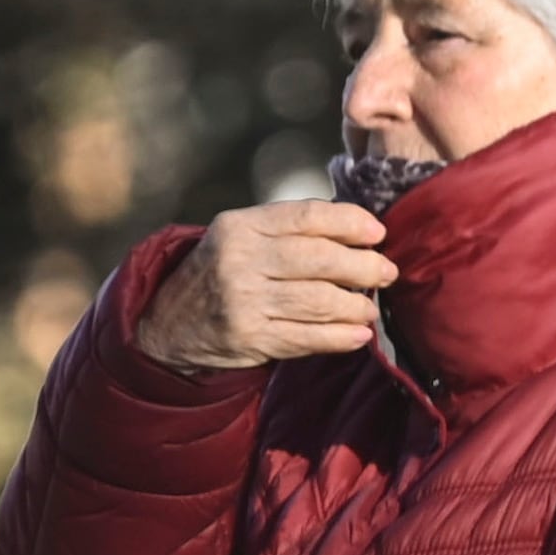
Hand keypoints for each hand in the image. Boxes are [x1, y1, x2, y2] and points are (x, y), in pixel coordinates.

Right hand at [135, 204, 396, 371]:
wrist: (168, 322)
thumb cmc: (222, 271)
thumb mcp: (241, 236)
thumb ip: (288, 228)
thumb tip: (359, 230)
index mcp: (241, 225)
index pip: (306, 216)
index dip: (349, 222)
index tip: (377, 232)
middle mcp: (240, 260)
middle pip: (318, 260)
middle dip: (362, 267)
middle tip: (387, 272)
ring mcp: (243, 301)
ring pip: (317, 302)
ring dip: (355, 306)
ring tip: (370, 308)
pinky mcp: (249, 338)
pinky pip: (306, 338)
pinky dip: (339, 338)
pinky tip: (358, 335)